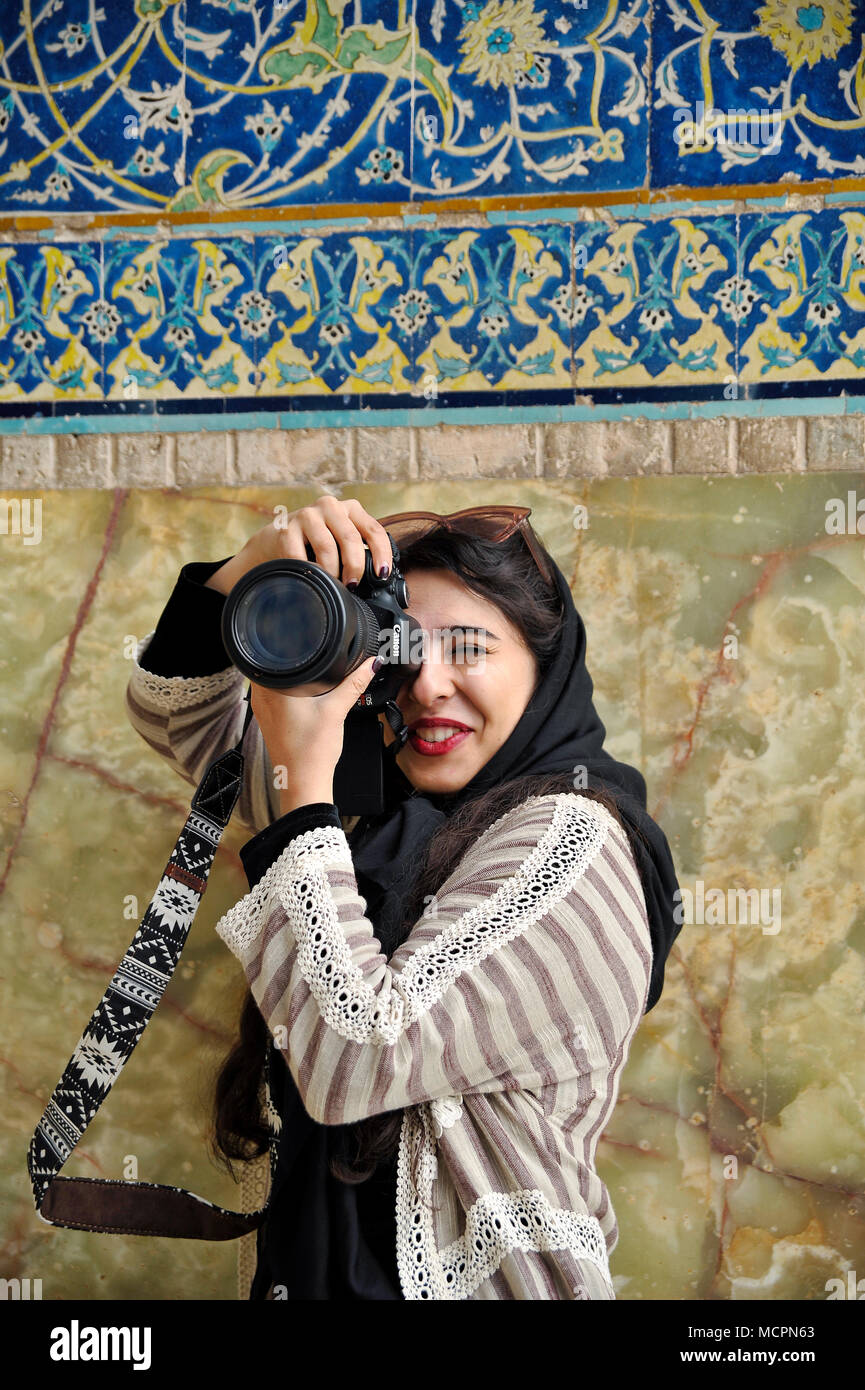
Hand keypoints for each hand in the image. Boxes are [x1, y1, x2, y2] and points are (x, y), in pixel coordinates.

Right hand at [204, 495, 393, 596]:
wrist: (277, 540)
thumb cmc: (317, 544)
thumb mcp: (341, 541)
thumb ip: (359, 552)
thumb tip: (380, 580)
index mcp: (350, 509)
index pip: (374, 530)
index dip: (382, 554)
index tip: (382, 576)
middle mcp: (330, 506)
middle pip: (351, 538)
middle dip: (355, 566)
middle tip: (353, 585)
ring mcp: (307, 515)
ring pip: (327, 546)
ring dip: (332, 571)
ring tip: (332, 583)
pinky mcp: (286, 528)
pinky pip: (300, 554)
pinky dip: (308, 571)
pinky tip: (311, 577)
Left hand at [250, 654, 380, 815]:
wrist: (304, 783)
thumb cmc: (311, 752)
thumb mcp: (337, 710)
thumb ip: (354, 683)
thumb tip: (371, 664)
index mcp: (272, 688)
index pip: (272, 651)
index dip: (286, 640)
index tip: (303, 637)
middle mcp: (261, 697)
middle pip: (272, 663)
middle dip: (293, 657)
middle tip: (314, 654)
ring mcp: (262, 709)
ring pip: (274, 680)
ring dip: (291, 675)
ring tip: (311, 673)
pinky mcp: (268, 720)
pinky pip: (275, 695)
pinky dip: (288, 690)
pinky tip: (304, 694)